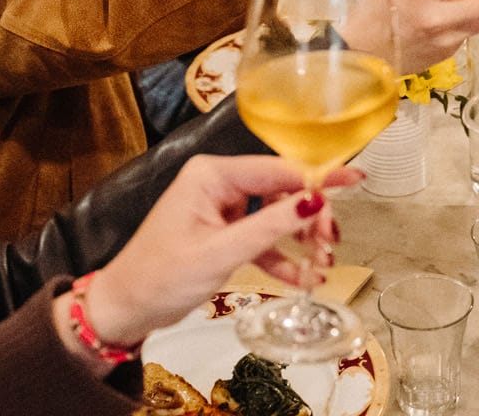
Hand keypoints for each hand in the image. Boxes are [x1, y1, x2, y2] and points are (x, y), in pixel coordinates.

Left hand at [80, 156, 359, 346]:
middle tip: (330, 244)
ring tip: (322, 263)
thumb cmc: (160, 277)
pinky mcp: (222, 231)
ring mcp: (220, 207)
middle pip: (281, 190)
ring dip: (299, 240)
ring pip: (275, 214)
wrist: (125, 309)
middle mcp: (218, 183)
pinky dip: (279, 256)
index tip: (354, 180)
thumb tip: (315, 201)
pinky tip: (301, 276)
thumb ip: (269, 227)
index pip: (276, 169)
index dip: (317, 177)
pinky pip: (261, 237)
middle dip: (309, 217)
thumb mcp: (220, 253)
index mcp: (212, 174)